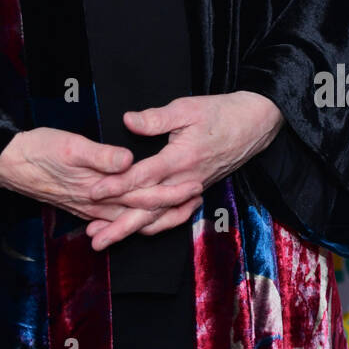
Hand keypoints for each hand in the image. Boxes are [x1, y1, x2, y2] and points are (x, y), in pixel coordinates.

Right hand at [0, 126, 204, 227]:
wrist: (8, 163)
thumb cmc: (39, 150)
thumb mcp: (70, 146)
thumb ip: (101, 155)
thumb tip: (129, 160)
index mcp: (99, 189)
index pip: (144, 194)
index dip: (171, 191)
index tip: (194, 185)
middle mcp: (97, 204)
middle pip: (142, 212)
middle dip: (172, 208)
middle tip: (198, 201)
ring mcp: (90, 208)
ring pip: (130, 218)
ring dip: (156, 215)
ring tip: (180, 209)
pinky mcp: (82, 204)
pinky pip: (115, 218)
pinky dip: (133, 219)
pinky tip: (140, 217)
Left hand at [83, 91, 284, 249]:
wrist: (254, 124)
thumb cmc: (220, 112)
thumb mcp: (187, 108)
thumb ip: (156, 118)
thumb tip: (127, 121)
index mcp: (180, 159)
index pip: (142, 177)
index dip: (116, 185)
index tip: (93, 192)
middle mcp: (185, 180)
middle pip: (147, 209)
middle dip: (119, 226)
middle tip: (94, 239)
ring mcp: (192, 189)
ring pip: (159, 217)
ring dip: (132, 231)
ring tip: (107, 240)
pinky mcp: (196, 191)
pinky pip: (176, 216)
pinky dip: (157, 226)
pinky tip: (140, 231)